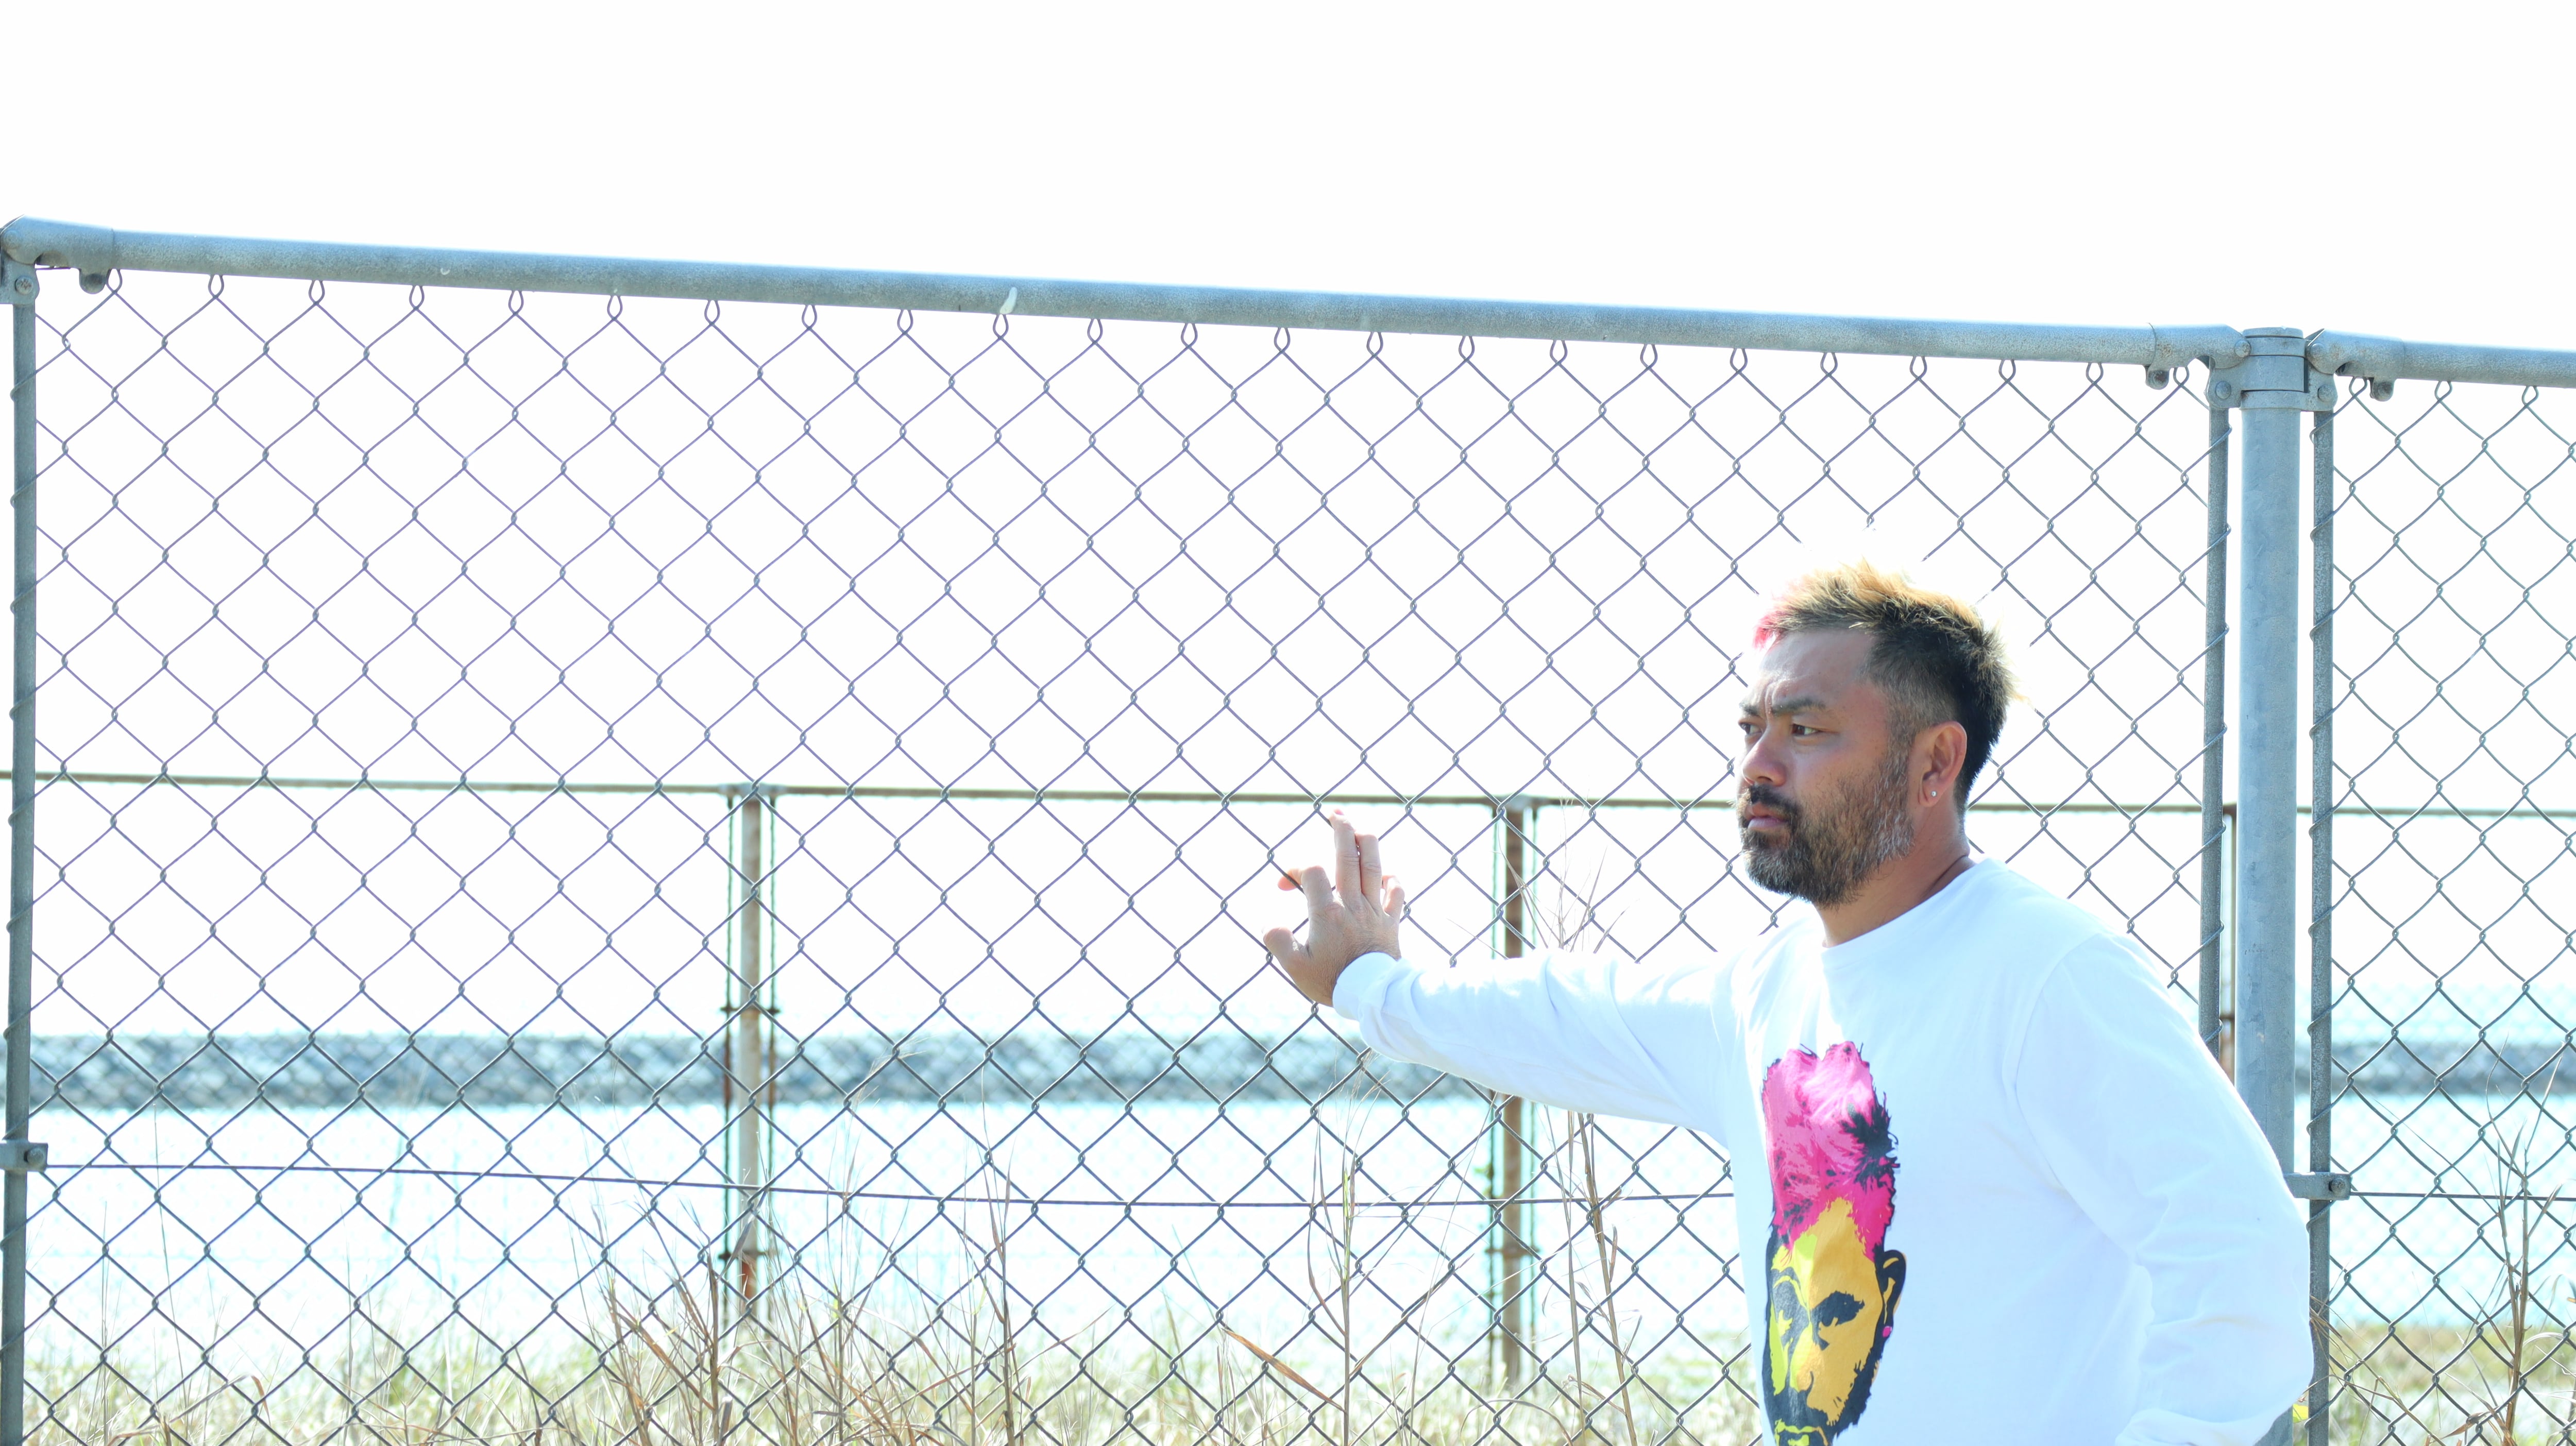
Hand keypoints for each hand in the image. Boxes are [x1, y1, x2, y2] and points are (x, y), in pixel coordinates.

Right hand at [1264, 811, 1405, 1005]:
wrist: (1374, 999)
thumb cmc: (1332, 982)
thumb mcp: (1295, 968)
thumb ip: (1278, 942)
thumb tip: (1268, 922)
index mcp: (1328, 913)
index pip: (1313, 871)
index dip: (1294, 868)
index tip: (1283, 884)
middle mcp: (1353, 905)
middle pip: (1348, 856)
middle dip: (1341, 830)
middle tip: (1335, 814)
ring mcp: (1375, 911)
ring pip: (1374, 866)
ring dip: (1367, 842)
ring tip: (1359, 826)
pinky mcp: (1391, 921)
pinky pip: (1396, 891)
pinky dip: (1392, 878)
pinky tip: (1384, 874)